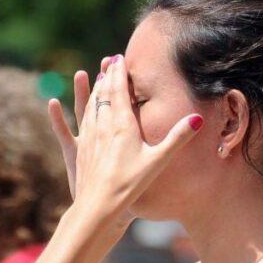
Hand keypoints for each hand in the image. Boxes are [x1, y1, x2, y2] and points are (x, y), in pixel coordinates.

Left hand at [47, 54, 203, 221]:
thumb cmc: (131, 184)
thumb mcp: (158, 161)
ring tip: (97, 77)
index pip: (119, 91)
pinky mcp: (80, 149)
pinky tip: (65, 105)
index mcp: (122, 125)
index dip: (119, 73)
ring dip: (94, 89)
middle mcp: (103, 126)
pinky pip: (76, 123)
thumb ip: (177, 138)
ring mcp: (89, 137)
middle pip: (103, 94)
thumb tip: (197, 118)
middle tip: (109, 61)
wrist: (99, 205)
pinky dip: (74, 110)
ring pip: (90, 106)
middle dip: (107, 76)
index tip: (119, 57)